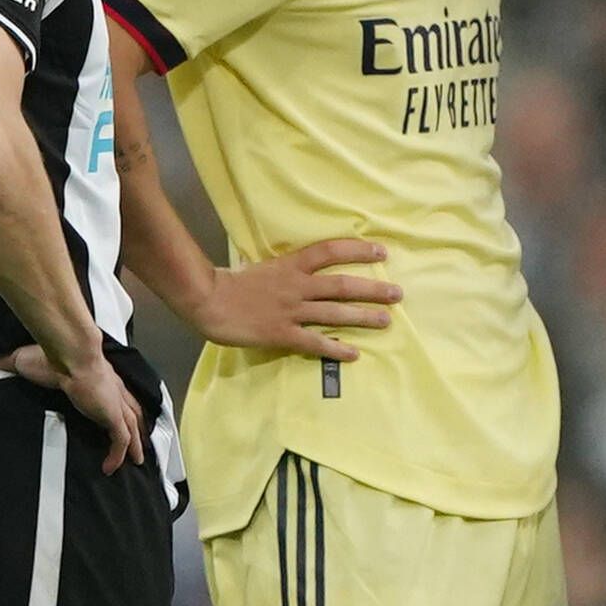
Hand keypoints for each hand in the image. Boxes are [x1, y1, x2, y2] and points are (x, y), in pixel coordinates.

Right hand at [0, 344, 144, 473]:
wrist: (69, 352)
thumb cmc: (50, 355)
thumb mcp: (24, 360)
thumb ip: (5, 362)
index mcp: (98, 377)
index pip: (114, 394)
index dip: (118, 406)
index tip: (116, 416)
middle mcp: (113, 390)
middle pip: (132, 412)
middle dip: (137, 427)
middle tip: (138, 443)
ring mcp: (115, 403)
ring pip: (132, 428)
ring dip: (134, 446)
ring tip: (135, 461)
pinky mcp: (112, 414)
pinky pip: (120, 440)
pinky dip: (118, 455)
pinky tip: (110, 468)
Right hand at [197, 238, 397, 360]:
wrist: (207, 300)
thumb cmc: (233, 283)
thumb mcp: (265, 267)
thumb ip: (289, 269)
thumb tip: (310, 269)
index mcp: (291, 266)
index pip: (329, 251)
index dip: (357, 251)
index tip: (382, 253)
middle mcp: (296, 286)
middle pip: (342, 285)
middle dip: (372, 290)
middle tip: (398, 293)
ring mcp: (290, 311)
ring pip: (334, 313)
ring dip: (363, 317)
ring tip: (387, 320)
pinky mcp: (282, 334)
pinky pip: (315, 342)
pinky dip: (336, 348)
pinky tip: (354, 353)